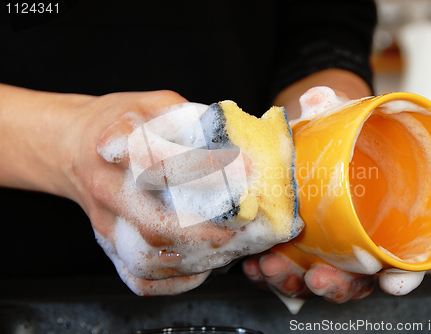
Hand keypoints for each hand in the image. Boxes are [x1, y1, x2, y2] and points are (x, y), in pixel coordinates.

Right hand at [71, 90, 244, 295]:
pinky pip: (137, 278)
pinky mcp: (107, 244)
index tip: (245, 171)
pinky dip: (173, 282)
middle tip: (241, 227)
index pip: (161, 161)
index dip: (206, 168)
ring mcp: (106, 222)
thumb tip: (238, 145)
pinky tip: (199, 268)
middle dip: (206, 232)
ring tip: (227, 249)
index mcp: (119, 144)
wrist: (72, 146)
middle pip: (155, 224)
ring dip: (193, 260)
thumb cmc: (121, 122)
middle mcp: (108, 188)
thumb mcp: (154, 104)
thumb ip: (191, 119)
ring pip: (147, 258)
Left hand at [242, 70, 425, 305]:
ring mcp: (324, 249)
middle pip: (356, 280)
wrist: (313, 139)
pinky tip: (251, 265)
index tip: (391, 283)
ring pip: (315, 279)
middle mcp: (355, 242)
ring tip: (269, 268)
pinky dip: (267, 274)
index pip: (404, 257)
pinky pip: (283, 270)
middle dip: (335, 284)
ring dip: (293, 282)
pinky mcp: (294, 248)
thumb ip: (332, 108)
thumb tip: (316, 98)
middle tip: (315, 276)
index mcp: (382, 220)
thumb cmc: (340, 136)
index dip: (403, 276)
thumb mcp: (340, 118)